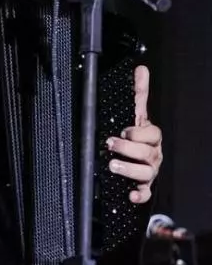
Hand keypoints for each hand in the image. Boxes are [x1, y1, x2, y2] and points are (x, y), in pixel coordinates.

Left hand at [106, 65, 162, 202]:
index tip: (123, 130)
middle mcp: (152, 154)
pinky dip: (139, 195)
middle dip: (128, 149)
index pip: (151, 134)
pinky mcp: (143, 187)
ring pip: (146, 173)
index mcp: (150, 137)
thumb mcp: (134, 113)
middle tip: (111, 144)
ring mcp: (149, 171)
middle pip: (147, 153)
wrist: (133, 158)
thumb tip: (141, 69)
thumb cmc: (134, 134)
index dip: (137, 133)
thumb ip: (138, 93)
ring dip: (129, 170)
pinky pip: (145, 193)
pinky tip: (130, 195)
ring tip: (112, 166)